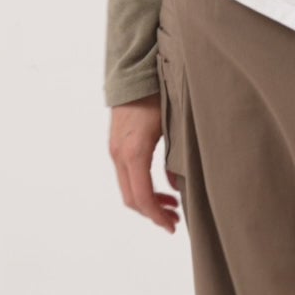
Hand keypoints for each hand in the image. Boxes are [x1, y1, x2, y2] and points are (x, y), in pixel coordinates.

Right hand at [109, 96, 182, 231]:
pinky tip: (162, 187)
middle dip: (153, 213)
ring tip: (172, 206)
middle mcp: (119, 153)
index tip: (172, 226)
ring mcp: (115, 148)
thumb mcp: (174, 126)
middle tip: (175, 221)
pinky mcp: (117, 143)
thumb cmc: (159, 93)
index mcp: (134, 152)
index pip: (141, 197)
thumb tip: (179, 188)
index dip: (156, 216)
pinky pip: (127, 174)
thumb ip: (177, 158)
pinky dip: (142, 186)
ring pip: (128, 187)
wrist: (136, 68)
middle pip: (131, 198)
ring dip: (148, 201)